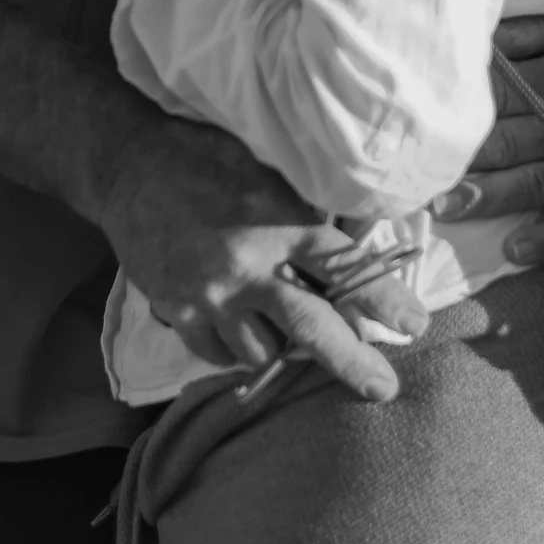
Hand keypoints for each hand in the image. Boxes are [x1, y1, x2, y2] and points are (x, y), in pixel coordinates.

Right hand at [98, 110, 426, 402]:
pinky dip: (237, 350)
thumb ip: (302, 213)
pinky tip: (245, 336)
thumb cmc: (206, 156)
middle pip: (312, 328)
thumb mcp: (266, 169)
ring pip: (262, 351)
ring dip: (283, 349)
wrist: (128, 164)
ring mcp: (209, 295)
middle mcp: (248, 265)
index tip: (415, 323)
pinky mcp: (177, 311)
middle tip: (383, 387)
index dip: (385, 299)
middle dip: (353, 362)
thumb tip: (349, 250)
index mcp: (278, 222)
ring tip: (294, 343)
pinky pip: (219, 355)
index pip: (345, 268)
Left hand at [438, 15, 543, 266]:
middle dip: (462, 158)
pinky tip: (513, 250)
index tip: (416, 124)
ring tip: (447, 207)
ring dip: (491, 196)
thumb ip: (517, 35)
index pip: (497, 91)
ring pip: (534, 180)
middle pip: (507, 139)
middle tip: (416, 174)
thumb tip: (468, 42)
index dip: (456, 108)